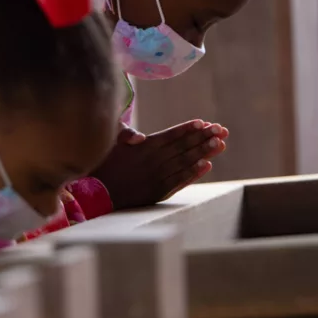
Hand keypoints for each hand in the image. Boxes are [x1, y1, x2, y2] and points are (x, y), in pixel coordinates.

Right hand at [92, 120, 227, 209]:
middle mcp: (153, 162)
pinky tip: (207, 166)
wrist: (97, 194)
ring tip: (219, 144)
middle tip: (221, 130)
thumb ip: (125, 134)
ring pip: (185, 162)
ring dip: (204, 153)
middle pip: (183, 147)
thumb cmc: (103, 164)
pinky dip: (194, 173)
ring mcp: (157, 177)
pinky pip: (180, 181)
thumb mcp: (110, 143)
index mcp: (143, 148)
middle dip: (203, 137)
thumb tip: (140, 136)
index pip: (171, 135)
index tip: (204, 123)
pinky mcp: (158, 192)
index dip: (188, 129)